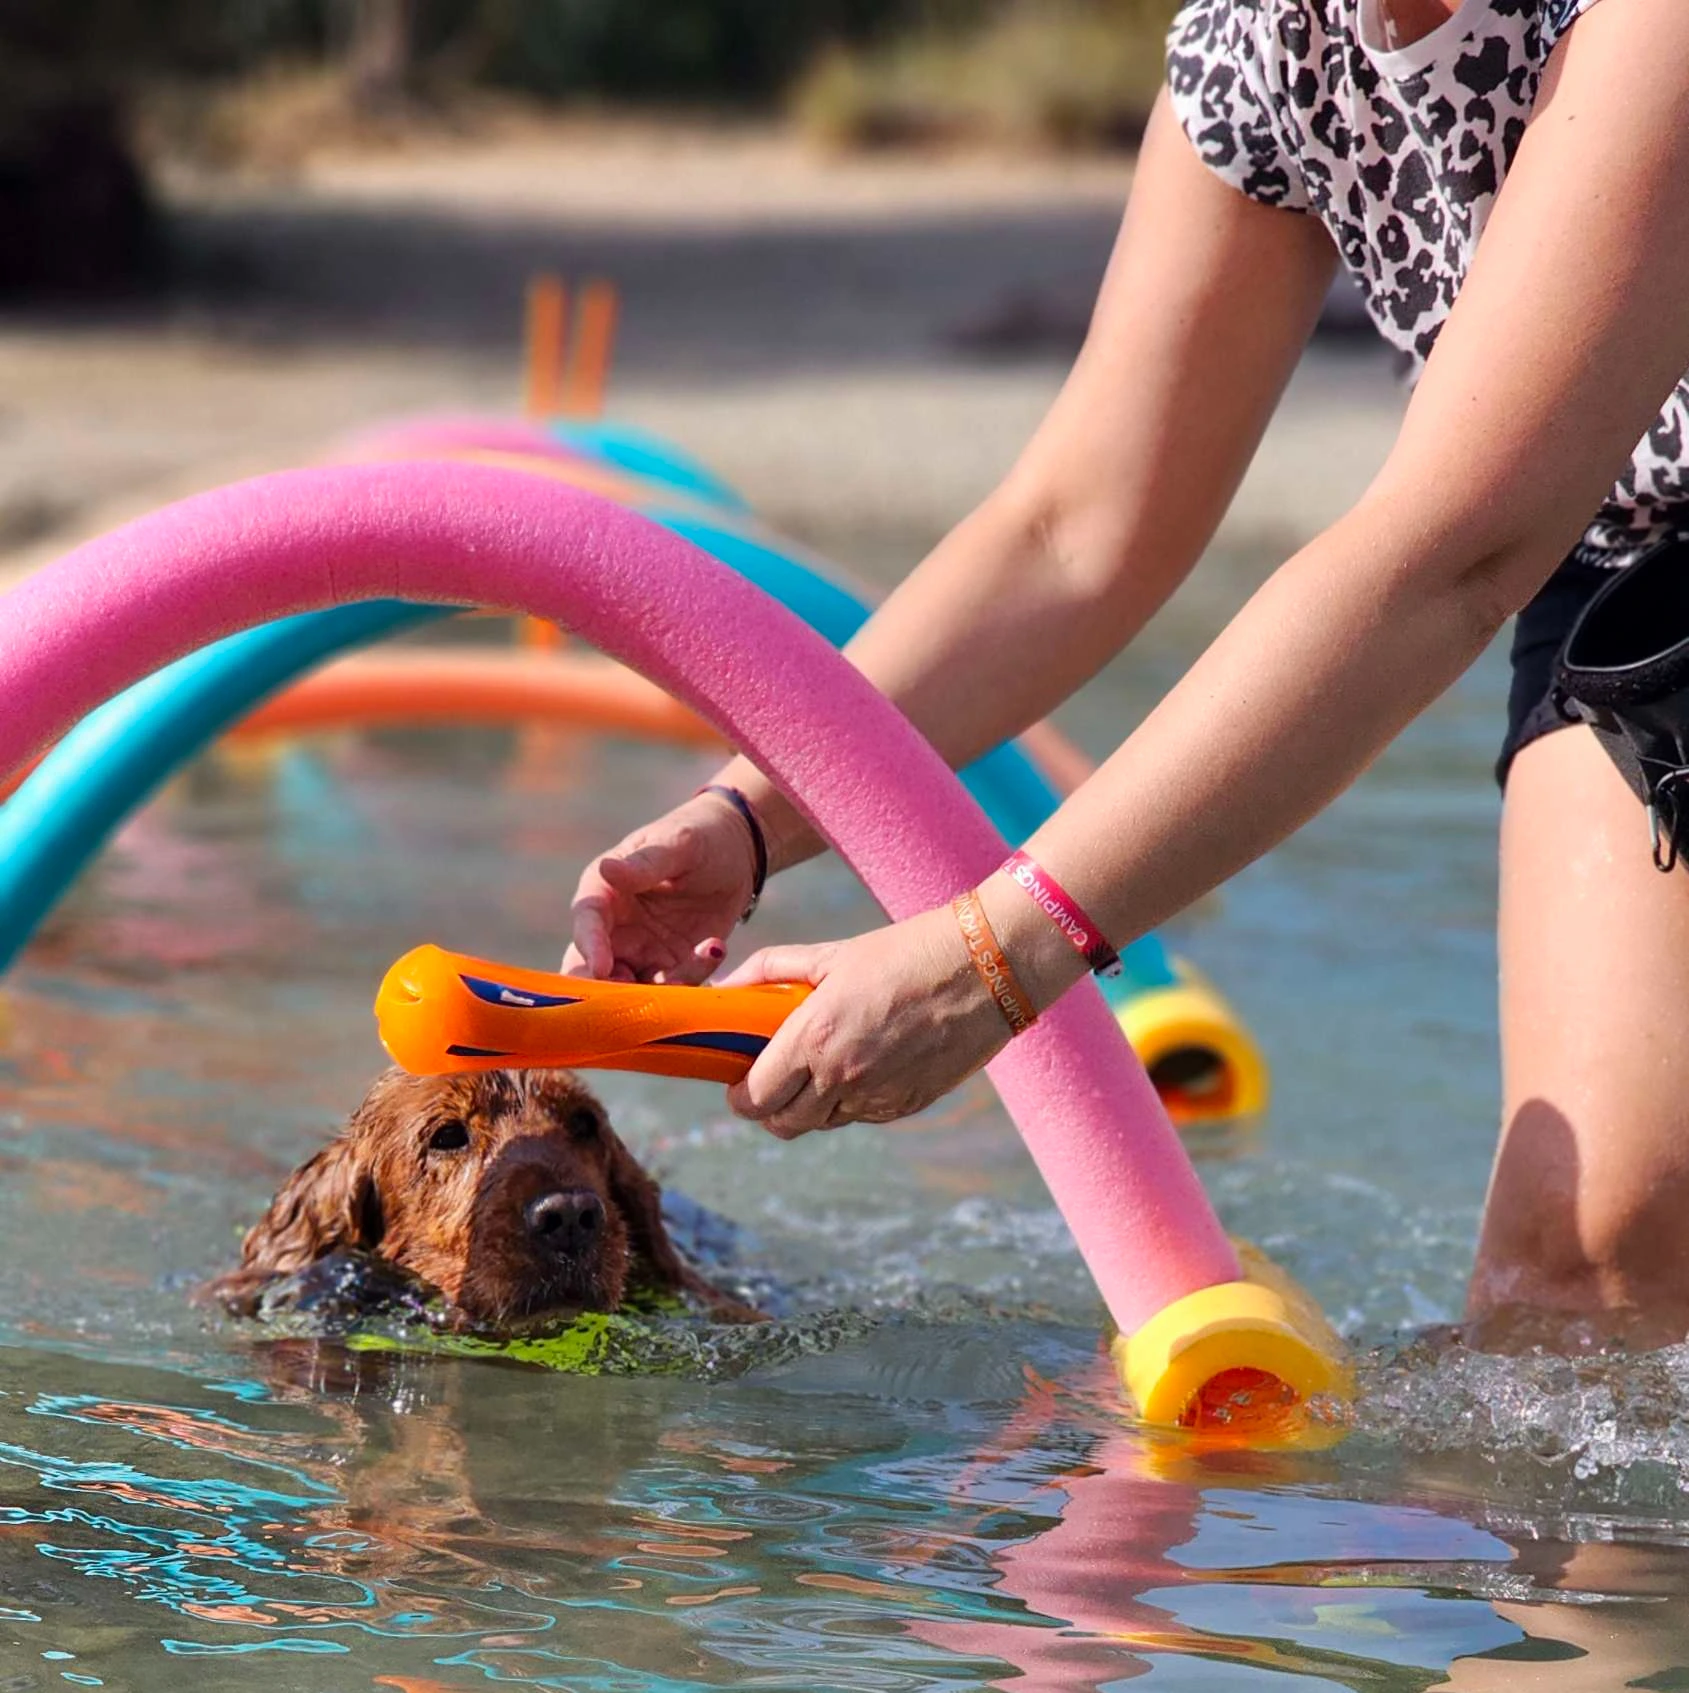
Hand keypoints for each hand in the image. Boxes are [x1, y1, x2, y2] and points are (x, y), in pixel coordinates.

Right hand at [564, 791, 756, 982]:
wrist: (737, 855)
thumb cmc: (700, 837)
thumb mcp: (679, 844)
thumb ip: (644, 864)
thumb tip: (606, 868)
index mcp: (604, 891)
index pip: (587, 921)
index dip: (590, 945)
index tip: (601, 967)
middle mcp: (615, 928)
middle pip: (592, 969)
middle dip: (605, 989)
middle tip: (633, 996)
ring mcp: (641, 953)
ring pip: (631, 989)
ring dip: (654, 992)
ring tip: (688, 969)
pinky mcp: (670, 968)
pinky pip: (672, 988)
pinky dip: (691, 979)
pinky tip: (715, 947)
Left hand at [720, 905, 1012, 1137]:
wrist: (984, 968)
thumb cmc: (904, 953)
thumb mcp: (831, 955)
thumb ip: (770, 971)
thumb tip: (725, 988)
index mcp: (813, 1038)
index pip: (756, 1099)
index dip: (740, 1097)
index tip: (740, 1083)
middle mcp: (841, 1077)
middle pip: (782, 1125)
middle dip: (769, 1109)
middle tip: (774, 1081)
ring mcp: (876, 1098)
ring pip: (823, 1124)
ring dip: (812, 1105)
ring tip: (823, 1064)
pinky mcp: (907, 1106)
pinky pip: (863, 1116)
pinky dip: (852, 1101)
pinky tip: (866, 1062)